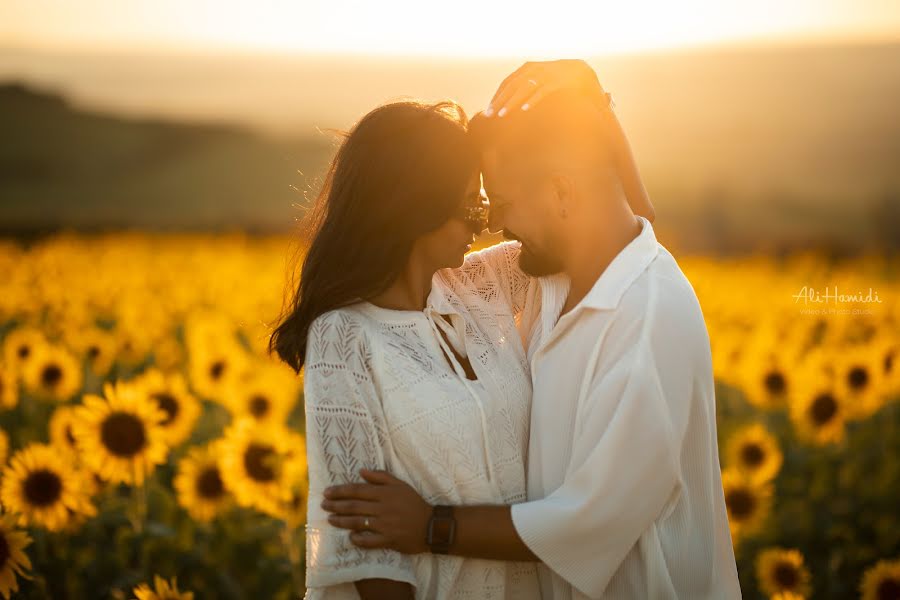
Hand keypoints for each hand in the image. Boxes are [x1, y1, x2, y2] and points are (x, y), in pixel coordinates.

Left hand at [322, 469, 431, 553]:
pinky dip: (358, 539)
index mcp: (385, 493)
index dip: (340, 491)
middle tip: (323, 505)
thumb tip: (361, 470)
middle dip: (336, 505)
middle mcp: (383, 508)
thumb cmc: (414, 502)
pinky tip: (350, 537)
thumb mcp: (400, 485)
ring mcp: (385, 525)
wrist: (432, 525)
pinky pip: (369, 541)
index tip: (327, 492)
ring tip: (330, 519)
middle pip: (354, 506)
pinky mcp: (388, 540)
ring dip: (341, 521)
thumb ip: (380, 477)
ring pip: (357, 522)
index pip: (357, 490)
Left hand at [485, 59, 602, 117]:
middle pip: (512, 85)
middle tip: (489, 115)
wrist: (582, 72)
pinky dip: (533, 100)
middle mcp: (535, 69)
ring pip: (524, 88)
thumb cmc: (557, 80)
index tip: (488, 110)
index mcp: (528, 68)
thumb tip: (507, 103)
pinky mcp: (558, 82)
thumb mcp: (538, 80)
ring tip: (502, 115)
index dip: (497, 96)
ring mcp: (546, 74)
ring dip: (512, 102)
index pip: (508, 82)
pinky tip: (524, 109)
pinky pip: (542, 91)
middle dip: (500, 101)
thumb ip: (525, 88)